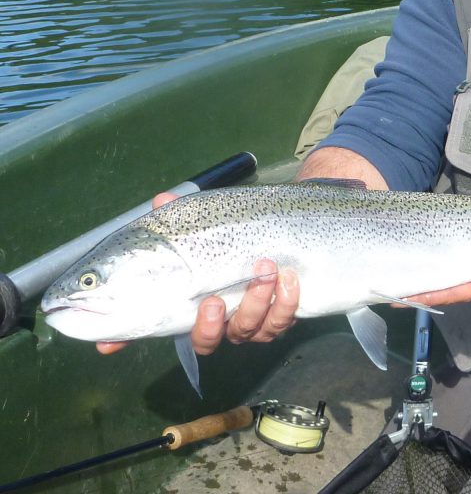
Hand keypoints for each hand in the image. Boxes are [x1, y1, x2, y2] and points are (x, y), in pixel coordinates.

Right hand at [97, 192, 300, 357]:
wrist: (286, 222)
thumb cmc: (237, 228)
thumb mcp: (207, 220)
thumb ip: (186, 214)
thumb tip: (161, 200)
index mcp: (190, 298)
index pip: (153, 324)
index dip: (125, 339)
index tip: (107, 346)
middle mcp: (218, 316)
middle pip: (204, 341)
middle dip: (208, 326)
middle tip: (213, 300)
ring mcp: (250, 318)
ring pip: (246, 330)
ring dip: (254, 303)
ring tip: (264, 269)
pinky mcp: (280, 314)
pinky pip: (281, 320)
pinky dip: (284, 302)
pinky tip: (287, 278)